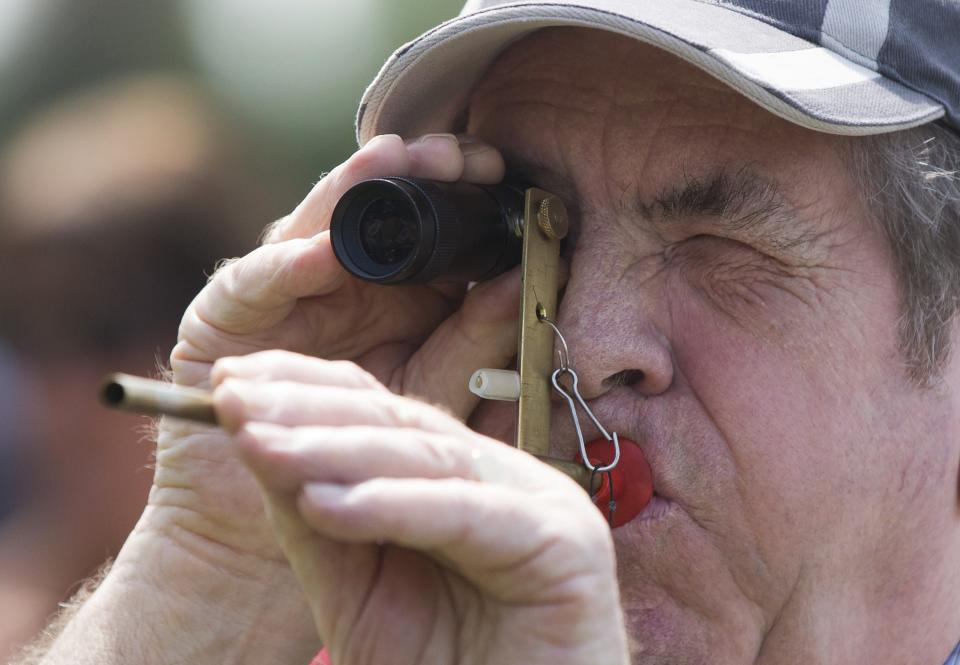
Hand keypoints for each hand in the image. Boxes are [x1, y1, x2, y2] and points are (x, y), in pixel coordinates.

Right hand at [136, 134, 520, 650]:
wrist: (278, 531)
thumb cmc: (363, 462)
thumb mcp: (432, 395)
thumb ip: (472, 342)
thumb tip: (522, 278)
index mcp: (384, 296)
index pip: (421, 226)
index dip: (455, 194)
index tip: (500, 173)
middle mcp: (330, 284)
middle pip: (369, 212)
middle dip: (410, 174)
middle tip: (454, 151)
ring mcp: (275, 296)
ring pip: (310, 228)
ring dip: (349, 194)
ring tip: (391, 162)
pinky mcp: (220, 322)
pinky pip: (248, 286)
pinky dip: (282, 268)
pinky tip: (320, 253)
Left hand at [212, 350, 629, 664]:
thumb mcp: (353, 589)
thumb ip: (317, 516)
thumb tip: (255, 439)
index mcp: (460, 477)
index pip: (381, 410)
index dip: (305, 388)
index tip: (225, 380)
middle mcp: (503, 477)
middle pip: (401, 424)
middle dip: (309, 411)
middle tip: (230, 399)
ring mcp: (542, 504)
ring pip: (429, 459)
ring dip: (336, 451)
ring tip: (259, 445)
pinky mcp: (567, 546)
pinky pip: (471, 515)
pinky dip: (397, 507)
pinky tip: (326, 505)